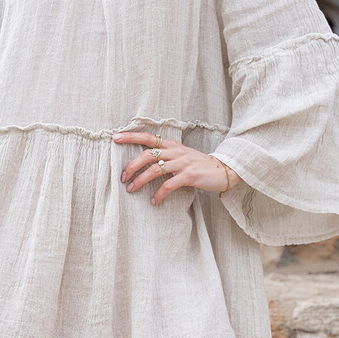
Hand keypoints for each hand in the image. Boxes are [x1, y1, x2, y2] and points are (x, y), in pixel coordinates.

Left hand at [114, 131, 239, 204]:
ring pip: (155, 170)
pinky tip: (154, 201)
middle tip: (123, 177)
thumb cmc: (198, 164)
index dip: (131, 136)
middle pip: (147, 155)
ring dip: (140, 181)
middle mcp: (175, 152)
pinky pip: (169, 185)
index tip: (115, 137)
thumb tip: (144, 160)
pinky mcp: (189, 176)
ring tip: (131, 189)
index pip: (147, 137)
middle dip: (132, 166)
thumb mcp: (181, 155)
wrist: (223, 170)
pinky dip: (159, 194)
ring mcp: (182, 163)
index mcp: (171, 145)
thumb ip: (165, 155)